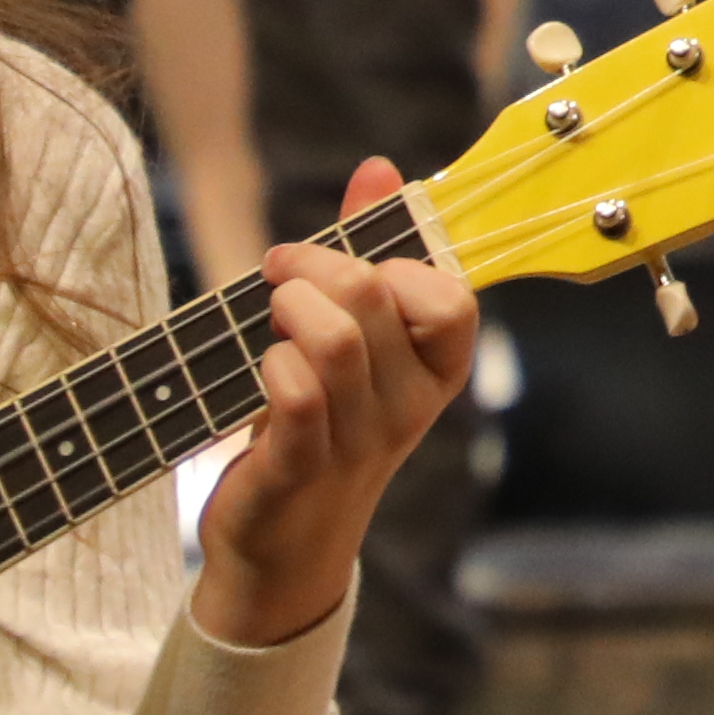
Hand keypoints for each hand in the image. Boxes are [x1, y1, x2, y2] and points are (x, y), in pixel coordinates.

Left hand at [189, 163, 487, 643]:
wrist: (286, 546)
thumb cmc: (322, 424)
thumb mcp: (356, 338)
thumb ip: (369, 249)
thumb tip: (378, 169)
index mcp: (435, 371)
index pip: (450, 297)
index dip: (398, 260)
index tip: (350, 255)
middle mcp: (409, 406)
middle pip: (376, 295)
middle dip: (315, 261)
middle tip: (280, 269)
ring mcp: (359, 441)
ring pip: (335, 340)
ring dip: (289, 305)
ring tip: (271, 311)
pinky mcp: (301, 468)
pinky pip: (297, 398)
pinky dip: (272, 365)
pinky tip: (263, 368)